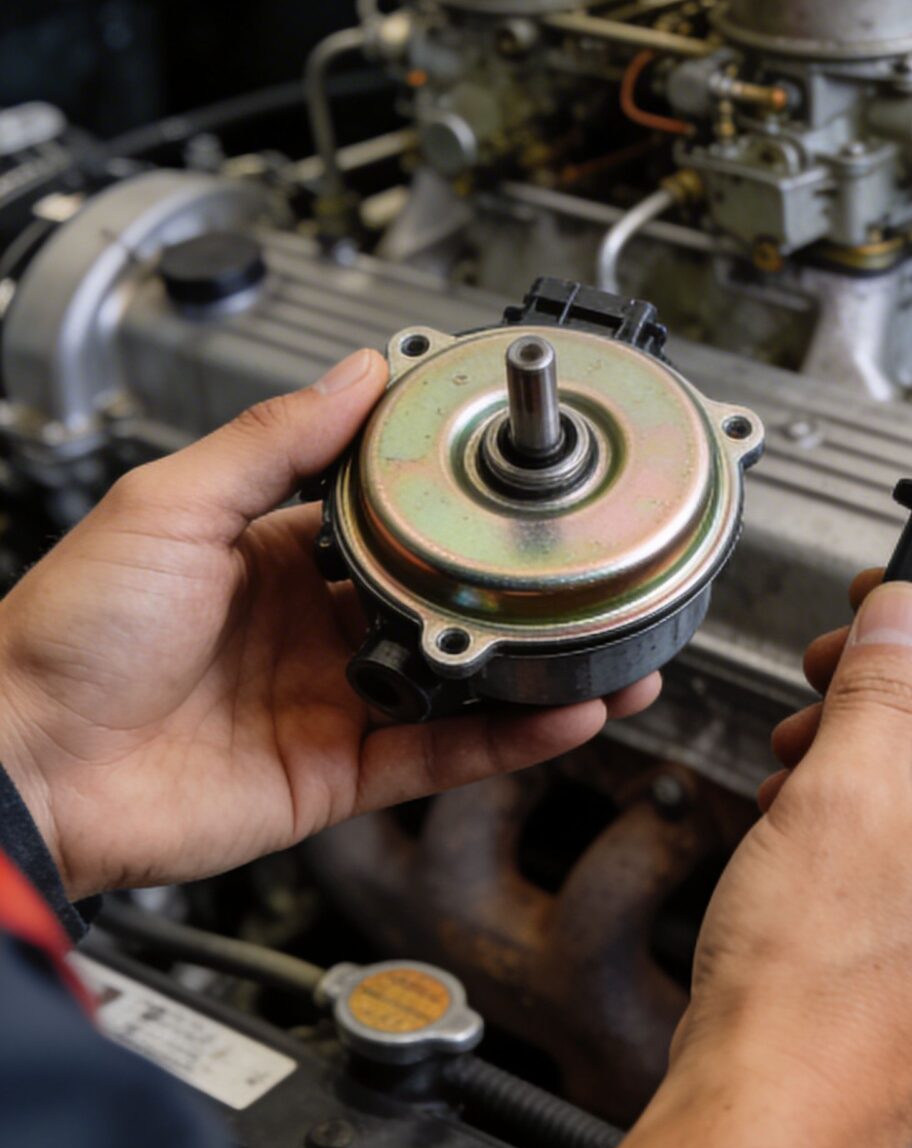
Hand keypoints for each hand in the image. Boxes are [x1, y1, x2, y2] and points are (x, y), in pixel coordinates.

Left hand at [0, 350, 658, 900]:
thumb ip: (276, 439)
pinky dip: (514, 739)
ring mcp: (329, 702)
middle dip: (522, 591)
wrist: (22, 765)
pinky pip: (446, 753)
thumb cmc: (61, 637)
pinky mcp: (337, 775)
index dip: (458, 501)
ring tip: (616, 646)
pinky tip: (571, 711)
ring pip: (463, 683)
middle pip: (444, 602)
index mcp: (270, 556)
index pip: (392, 518)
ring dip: (542, 668)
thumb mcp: (171, 504)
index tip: (524, 477)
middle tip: (591, 565)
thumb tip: (363, 372)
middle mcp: (310, 628)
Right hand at [590, 574, 911, 1147]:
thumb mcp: (840, 793)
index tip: (910, 595)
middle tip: (835, 670)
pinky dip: (890, 832)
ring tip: (804, 754)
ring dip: (889, 762)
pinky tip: (815, 822)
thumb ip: (883, 684)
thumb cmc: (811, 1001)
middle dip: (910, 696)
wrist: (770, 1127)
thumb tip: (908, 616)